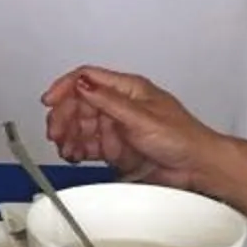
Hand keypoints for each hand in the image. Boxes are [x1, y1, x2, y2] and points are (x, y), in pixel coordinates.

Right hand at [41, 66, 223, 189]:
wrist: (196, 168)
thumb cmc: (182, 138)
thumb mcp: (142, 117)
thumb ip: (109, 102)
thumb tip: (83, 84)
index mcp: (128, 89)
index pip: (88, 78)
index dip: (66, 87)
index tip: (49, 101)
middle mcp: (120, 105)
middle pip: (80, 103)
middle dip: (64, 116)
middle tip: (56, 132)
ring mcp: (117, 127)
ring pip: (81, 126)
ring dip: (68, 135)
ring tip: (64, 147)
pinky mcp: (116, 148)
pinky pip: (88, 146)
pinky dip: (77, 150)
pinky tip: (73, 155)